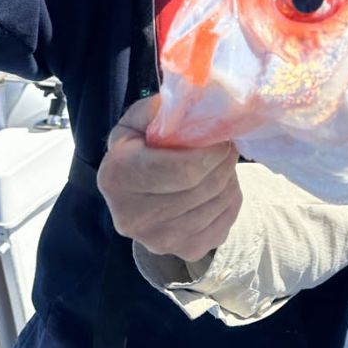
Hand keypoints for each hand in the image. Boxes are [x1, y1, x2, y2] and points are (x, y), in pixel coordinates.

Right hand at [98, 95, 242, 259]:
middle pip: (204, 189)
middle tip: (227, 146)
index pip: (183, 172)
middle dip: (225, 162)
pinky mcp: (184, 252)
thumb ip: (170, 106)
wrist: (137, 189)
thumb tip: (209, 95)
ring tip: (220, 165)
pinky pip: (225, 223)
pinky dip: (230, 202)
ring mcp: (157, 241)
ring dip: (229, 180)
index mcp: (117, 177)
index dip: (213, 151)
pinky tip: (218, 188)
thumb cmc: (143, 145)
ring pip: (218, 205)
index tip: (221, 137)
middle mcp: (131, 217)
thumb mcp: (146, 117)